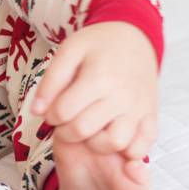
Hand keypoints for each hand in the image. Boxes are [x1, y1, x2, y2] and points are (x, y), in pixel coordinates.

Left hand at [30, 23, 157, 158]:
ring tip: (89, 132)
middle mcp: (121, 96)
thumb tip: (37, 111)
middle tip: (65, 124)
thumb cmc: (98, 45)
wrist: (135, 38)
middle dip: (66, 132)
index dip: (50, 116)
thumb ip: (51, 80)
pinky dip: (126, 151)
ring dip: (95, 144)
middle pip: (85, 130)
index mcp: (98, 77)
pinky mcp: (151, 118)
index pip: (64, 111)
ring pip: (115, 143)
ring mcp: (139, 109)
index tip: (52, 112)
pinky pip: (141, 147)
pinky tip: (111, 138)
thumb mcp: (69, 51)